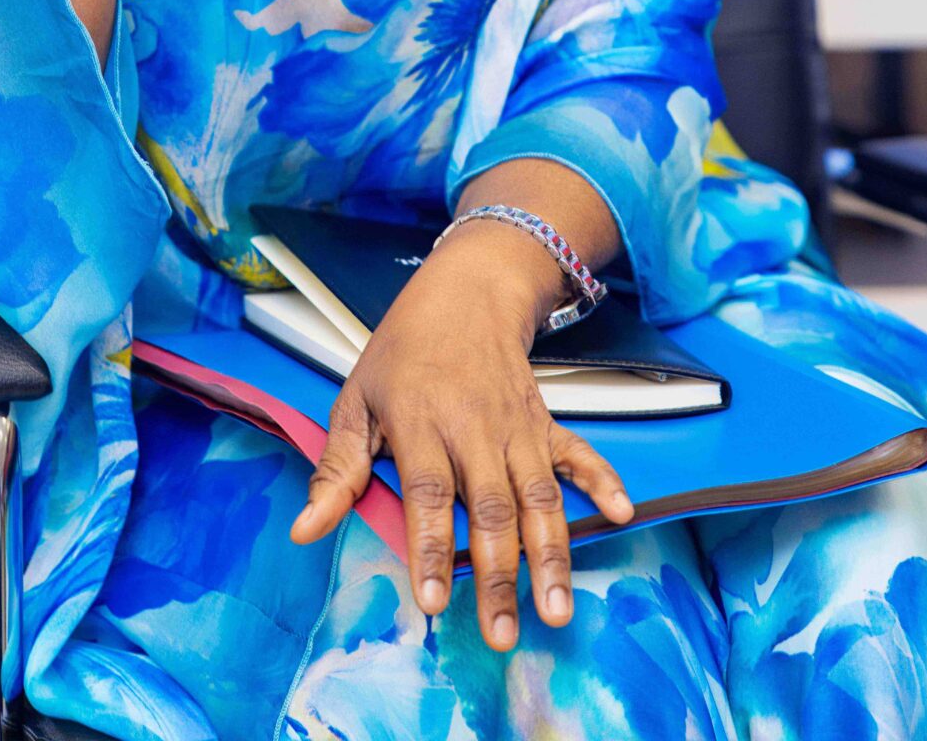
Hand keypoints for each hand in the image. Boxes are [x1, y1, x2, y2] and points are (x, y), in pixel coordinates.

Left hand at [288, 229, 633, 650]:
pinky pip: (578, 454)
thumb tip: (304, 530)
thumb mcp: (356, 400)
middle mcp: (474, 427)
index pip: (427, 493)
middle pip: (490, 508)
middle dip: (498, 575)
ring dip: (550, 554)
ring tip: (556, 609)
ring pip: (537, 496)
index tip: (434, 602)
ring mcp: (516, 426)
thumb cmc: (403, 352)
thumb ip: (336, 469)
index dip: (431, 548)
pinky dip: (602, 481)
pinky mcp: (544, 421)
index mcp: (420, 421)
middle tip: (502, 634)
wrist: (464, 293)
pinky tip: (621, 514)